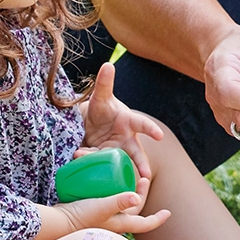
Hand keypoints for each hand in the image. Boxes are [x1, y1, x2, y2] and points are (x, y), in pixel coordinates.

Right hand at [36, 170, 170, 239]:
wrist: (57, 222)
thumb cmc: (80, 217)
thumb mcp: (101, 207)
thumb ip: (118, 202)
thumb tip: (135, 196)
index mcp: (121, 223)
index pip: (145, 224)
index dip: (157, 219)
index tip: (168, 212)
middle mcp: (114, 221)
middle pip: (133, 208)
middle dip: (140, 193)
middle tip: (143, 178)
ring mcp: (104, 217)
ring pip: (121, 203)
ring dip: (127, 190)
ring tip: (128, 175)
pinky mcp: (93, 210)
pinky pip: (107, 199)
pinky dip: (111, 190)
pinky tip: (108, 179)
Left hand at [80, 62, 164, 179]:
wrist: (88, 125)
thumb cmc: (101, 109)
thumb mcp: (100, 97)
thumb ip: (104, 83)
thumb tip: (108, 64)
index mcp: (129, 122)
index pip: (142, 124)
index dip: (151, 129)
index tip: (159, 136)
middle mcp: (126, 140)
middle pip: (136, 154)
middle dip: (142, 164)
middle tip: (146, 175)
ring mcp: (116, 153)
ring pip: (117, 163)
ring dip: (108, 166)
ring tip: (91, 162)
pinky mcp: (105, 162)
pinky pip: (101, 166)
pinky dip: (91, 165)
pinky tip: (80, 160)